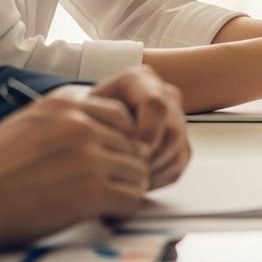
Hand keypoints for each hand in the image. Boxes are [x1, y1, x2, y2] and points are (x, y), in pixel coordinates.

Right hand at [0, 89, 149, 248]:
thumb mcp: (29, 123)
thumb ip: (68, 120)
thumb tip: (107, 131)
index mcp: (65, 103)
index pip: (122, 116)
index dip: (119, 141)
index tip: (109, 158)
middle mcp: (81, 124)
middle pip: (135, 145)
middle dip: (126, 167)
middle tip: (112, 184)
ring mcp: (88, 156)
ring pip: (139, 171)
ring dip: (128, 187)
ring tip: (108, 200)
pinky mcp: (92, 190)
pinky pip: (133, 197)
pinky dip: (124, 208)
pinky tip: (107, 213)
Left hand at [90, 66, 189, 189]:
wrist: (91, 119)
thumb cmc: (84, 114)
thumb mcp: (82, 110)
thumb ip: (96, 119)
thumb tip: (111, 141)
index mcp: (141, 81)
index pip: (156, 104)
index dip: (146, 131)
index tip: (131, 149)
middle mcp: (165, 96)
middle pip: (172, 129)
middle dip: (149, 155)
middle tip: (127, 170)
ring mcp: (176, 118)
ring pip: (177, 148)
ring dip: (154, 168)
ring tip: (128, 178)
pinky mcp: (180, 140)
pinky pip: (178, 163)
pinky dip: (159, 176)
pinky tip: (137, 180)